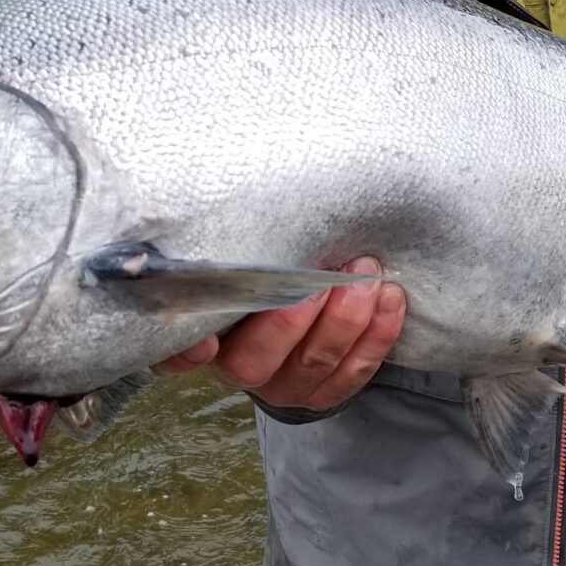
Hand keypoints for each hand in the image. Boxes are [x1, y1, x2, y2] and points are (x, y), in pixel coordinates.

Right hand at [150, 257, 405, 410]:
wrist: (312, 307)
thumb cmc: (272, 266)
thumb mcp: (248, 252)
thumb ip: (238, 238)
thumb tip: (229, 173)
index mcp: (204, 332)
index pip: (175, 355)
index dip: (187, 352)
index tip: (205, 339)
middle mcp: (237, 367)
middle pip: (253, 362)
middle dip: (291, 320)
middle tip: (323, 275)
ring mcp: (285, 385)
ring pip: (313, 363)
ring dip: (345, 318)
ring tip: (366, 273)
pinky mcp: (326, 392)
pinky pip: (354, 372)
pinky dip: (377, 335)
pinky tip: (389, 297)